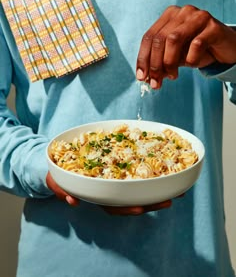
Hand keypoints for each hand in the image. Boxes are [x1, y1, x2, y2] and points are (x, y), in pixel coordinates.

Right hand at [46, 172, 173, 214]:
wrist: (60, 164)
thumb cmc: (60, 176)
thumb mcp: (57, 182)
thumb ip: (61, 190)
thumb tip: (71, 201)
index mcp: (98, 196)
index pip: (114, 206)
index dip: (127, 208)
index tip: (140, 208)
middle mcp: (110, 191)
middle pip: (133, 200)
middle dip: (151, 202)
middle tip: (169, 200)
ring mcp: (117, 181)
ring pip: (139, 189)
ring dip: (157, 190)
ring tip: (177, 188)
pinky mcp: (121, 169)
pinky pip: (137, 173)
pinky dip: (152, 173)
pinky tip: (166, 170)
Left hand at [136, 5, 235, 87]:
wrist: (227, 48)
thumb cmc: (198, 51)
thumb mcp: (176, 56)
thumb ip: (161, 62)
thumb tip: (146, 77)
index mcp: (169, 16)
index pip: (149, 37)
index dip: (143, 58)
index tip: (141, 77)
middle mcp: (182, 12)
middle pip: (159, 39)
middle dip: (155, 64)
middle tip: (156, 82)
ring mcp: (198, 17)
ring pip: (174, 39)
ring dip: (169, 62)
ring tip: (172, 76)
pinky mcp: (213, 26)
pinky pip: (196, 44)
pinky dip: (190, 58)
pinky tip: (192, 64)